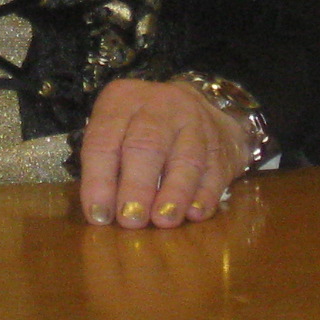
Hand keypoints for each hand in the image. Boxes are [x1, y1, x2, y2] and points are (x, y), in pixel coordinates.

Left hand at [77, 75, 251, 229]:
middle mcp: (159, 105)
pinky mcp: (221, 144)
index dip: (99, 180)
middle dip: (137, 186)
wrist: (201, 107)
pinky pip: (214, 170)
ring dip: (174, 193)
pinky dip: (205, 195)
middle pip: (147, 145)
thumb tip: (102, 213)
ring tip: (163, 220)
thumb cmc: (143, 128)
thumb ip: (105, 166)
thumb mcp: (115, 130)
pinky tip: (195, 213)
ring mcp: (195, 122)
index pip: (104, 140)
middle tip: (130, 220)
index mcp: (122, 99)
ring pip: (186, 158)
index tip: (98, 215)